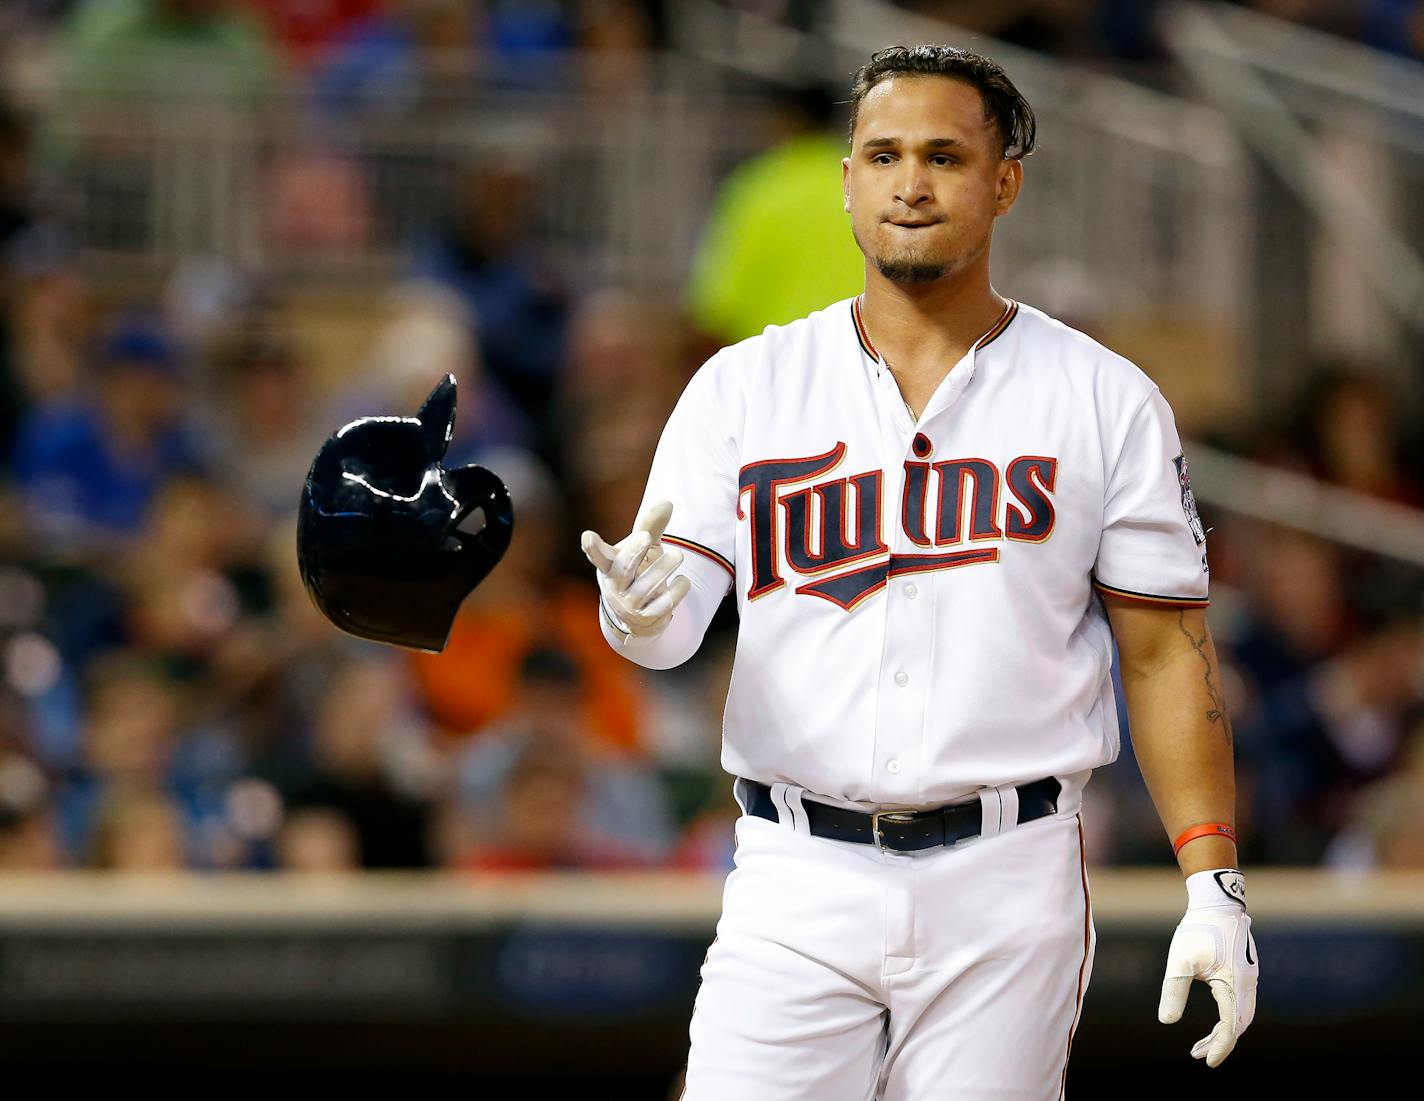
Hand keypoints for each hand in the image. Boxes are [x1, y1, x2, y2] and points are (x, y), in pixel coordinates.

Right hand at [581, 500, 690, 639]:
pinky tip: (683, 581)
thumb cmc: (639, 570)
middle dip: (633, 553)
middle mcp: (615, 585)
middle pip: (621, 570)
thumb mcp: (644, 548)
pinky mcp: (645, 619)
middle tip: (645, 536)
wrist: (641, 615)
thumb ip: (651, 526)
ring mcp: (629, 605)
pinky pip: (663, 604)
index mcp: (611, 565)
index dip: (593, 547)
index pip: (599, 556)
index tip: (588, 537)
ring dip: (663, 569)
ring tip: (679, 554)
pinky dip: (676, 591)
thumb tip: (667, 502)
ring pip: (645, 587)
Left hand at [1158, 869, 1258, 1067]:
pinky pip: (1241, 1002)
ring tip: (1199, 1044)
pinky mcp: (1245, 971)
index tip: (1206, 1062)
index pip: (1231, 1026)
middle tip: (1197, 1054)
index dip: (1219, 1046)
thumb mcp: (1180, 960)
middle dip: (1220, 1042)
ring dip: (1224, 1031)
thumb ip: (1174, 991)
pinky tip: (1215, 1021)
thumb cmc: (1197, 929)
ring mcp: (1250, 977)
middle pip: (1239, 1024)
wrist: (1217, 902)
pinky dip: (1228, 1017)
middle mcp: (1248, 984)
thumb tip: (1167, 1022)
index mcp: (1235, 984)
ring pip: (1241, 1014)